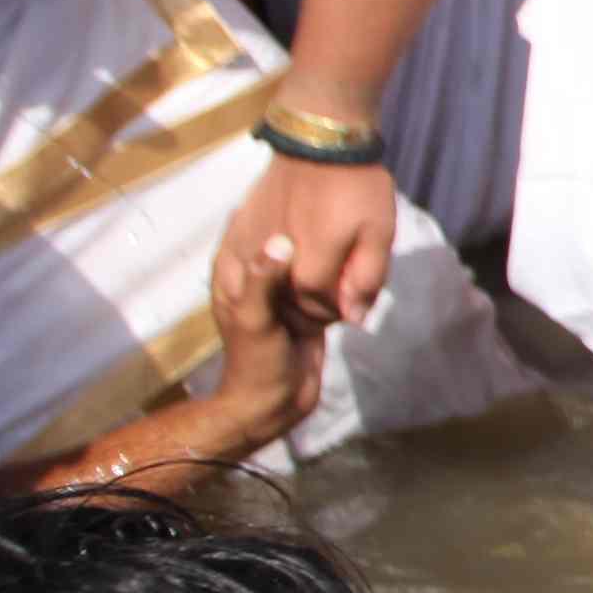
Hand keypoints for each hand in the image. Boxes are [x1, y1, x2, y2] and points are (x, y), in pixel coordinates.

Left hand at [197, 224, 344, 456]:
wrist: (276, 405)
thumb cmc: (257, 363)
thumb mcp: (255, 319)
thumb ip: (263, 281)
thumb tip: (281, 240)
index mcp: (235, 273)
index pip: (250, 226)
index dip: (272, 207)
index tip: (300, 187)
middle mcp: (257, 277)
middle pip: (284, 240)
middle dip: (308, 228)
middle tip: (335, 207)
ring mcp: (284, 291)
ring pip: (307, 259)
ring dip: (326, 251)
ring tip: (350, 226)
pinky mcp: (307, 306)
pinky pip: (324, 282)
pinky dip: (338, 276)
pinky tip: (356, 258)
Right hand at [226, 144, 409, 329]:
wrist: (317, 138)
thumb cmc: (356, 184)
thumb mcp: (379, 233)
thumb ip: (367, 278)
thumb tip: (353, 319)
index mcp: (308, 269)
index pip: (321, 309)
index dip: (340, 305)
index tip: (352, 290)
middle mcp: (273, 264)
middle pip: (291, 303)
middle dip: (315, 302)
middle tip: (337, 279)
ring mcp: (249, 244)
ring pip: (264, 287)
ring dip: (286, 290)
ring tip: (309, 272)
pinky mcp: (238, 226)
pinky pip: (242, 263)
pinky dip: (261, 270)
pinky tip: (279, 259)